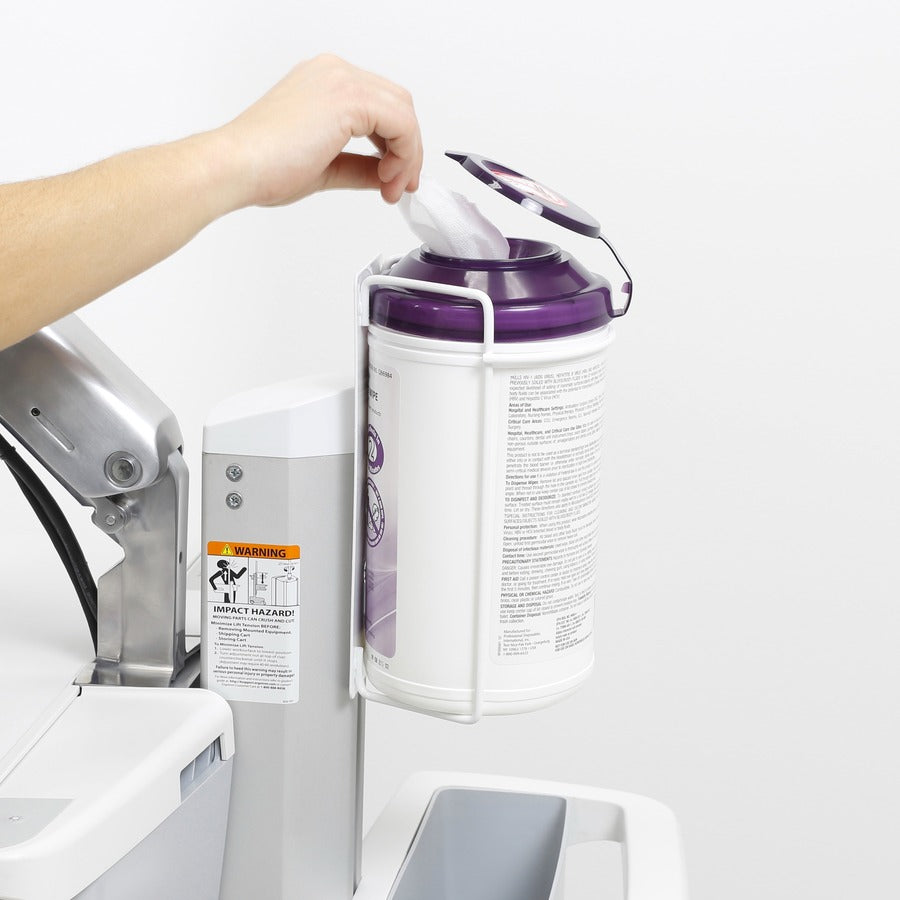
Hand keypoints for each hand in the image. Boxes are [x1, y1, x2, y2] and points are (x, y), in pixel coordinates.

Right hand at [219, 54, 422, 207]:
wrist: (236, 166)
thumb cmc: (263, 166)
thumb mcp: (326, 166)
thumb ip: (359, 166)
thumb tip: (384, 174)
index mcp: (325, 82)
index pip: (381, 105)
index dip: (397, 144)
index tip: (393, 179)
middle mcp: (335, 73)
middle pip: (398, 104)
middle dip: (407, 149)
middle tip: (400, 185)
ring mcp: (342, 81)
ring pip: (404, 113)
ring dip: (407, 155)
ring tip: (391, 187)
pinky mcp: (349, 98)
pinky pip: (401, 123)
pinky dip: (403, 154)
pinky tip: (386, 178)